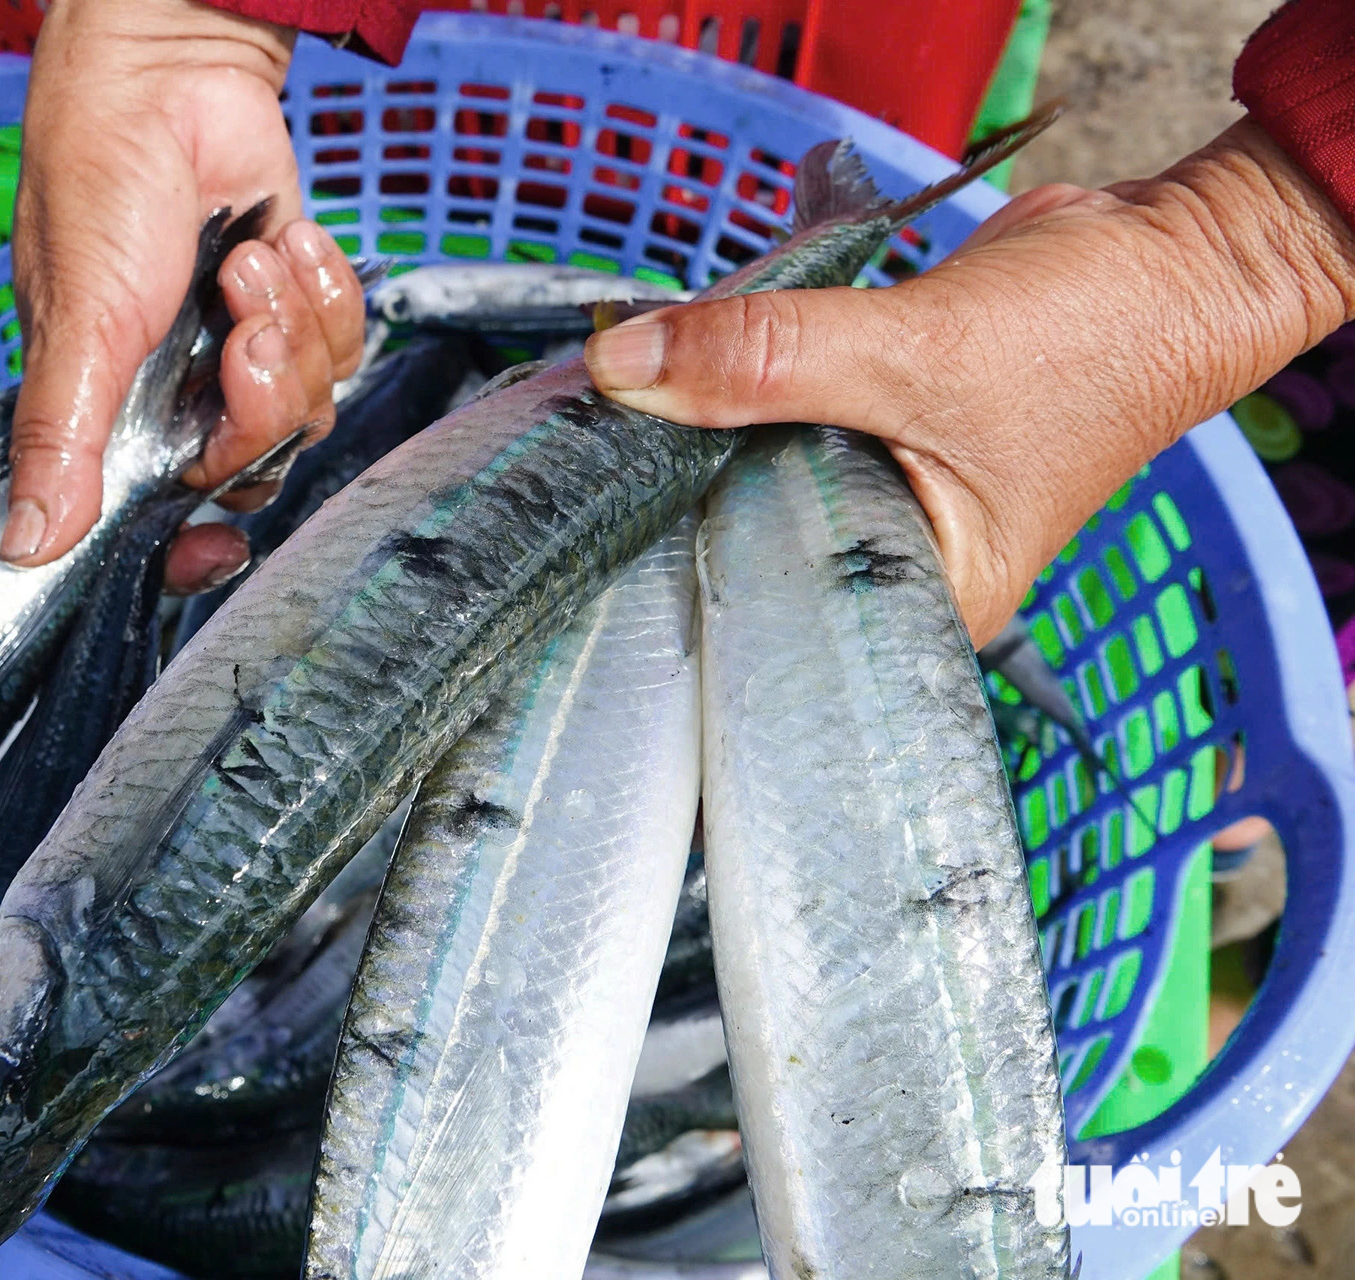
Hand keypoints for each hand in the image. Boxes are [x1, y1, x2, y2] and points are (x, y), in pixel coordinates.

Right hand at [6, 0, 363, 589]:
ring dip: (292, 327)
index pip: (158, 522)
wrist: (174, 77)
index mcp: (109, 417)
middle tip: (237, 327)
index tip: (216, 548)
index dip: (191, 552)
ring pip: (308, 407)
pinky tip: (285, 240)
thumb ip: (60, 436)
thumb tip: (28, 545)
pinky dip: (325, 290)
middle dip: (258, 398)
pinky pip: (344, 346)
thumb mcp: (77, 323)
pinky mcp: (296, 307)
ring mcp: (240, 353)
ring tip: (249, 261)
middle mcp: (176, 398)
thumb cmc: (100, 185)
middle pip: (253, 466)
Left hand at [585, 120, 1354, 641]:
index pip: (758, 617)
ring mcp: (872, 495)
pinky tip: (667, 380)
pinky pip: (768, 420)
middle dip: (663, 502)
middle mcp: (883, 563)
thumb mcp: (915, 355)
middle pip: (737, 545)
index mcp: (912, 603)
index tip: (576, 540)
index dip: (666, 578)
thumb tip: (621, 367)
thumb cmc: (1089, 340)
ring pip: (746, 474)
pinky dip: (728, 393)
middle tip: (563, 472)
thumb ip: (765, 360)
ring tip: (597, 424)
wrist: (1166, 256)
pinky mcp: (861, 429)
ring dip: (689, 437)